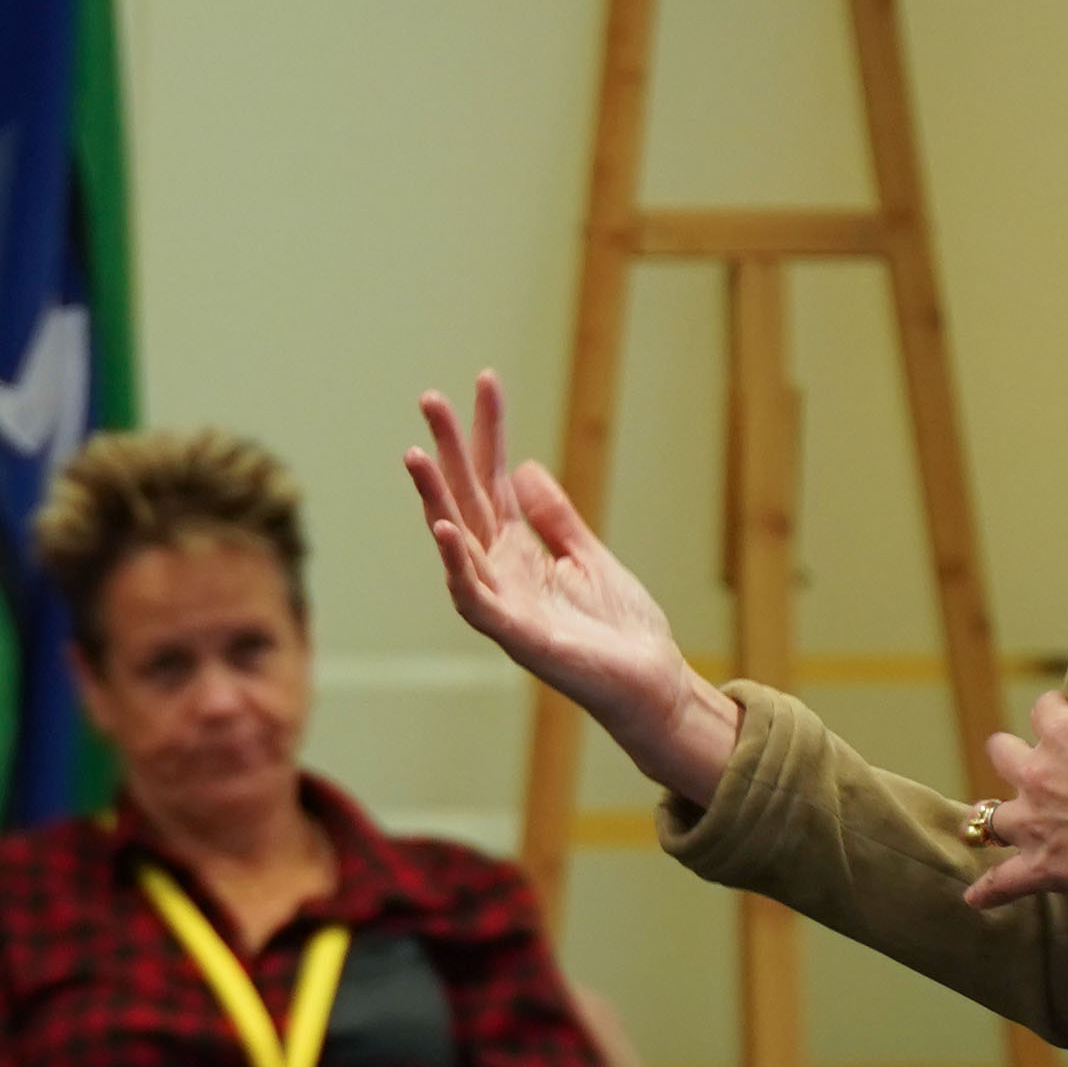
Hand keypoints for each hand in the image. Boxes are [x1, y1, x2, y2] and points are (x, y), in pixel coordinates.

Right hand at [405, 372, 743, 804]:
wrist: (650, 685)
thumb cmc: (620, 631)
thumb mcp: (588, 556)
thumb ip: (555, 516)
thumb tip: (527, 467)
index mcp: (518, 551)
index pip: (494, 479)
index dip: (489, 431)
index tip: (486, 381)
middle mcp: (500, 571)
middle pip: (467, 498)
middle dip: (448, 449)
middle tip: (430, 398)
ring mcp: (503, 602)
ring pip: (457, 541)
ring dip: (434, 499)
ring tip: (417, 454)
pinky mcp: (516, 634)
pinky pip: (474, 597)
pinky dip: (456, 564)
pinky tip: (444, 529)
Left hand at [962, 610, 1067, 921]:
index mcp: (1064, 733)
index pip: (1043, 712)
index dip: (1060, 714)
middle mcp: (1039, 776)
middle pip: (1004, 756)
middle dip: (1018, 756)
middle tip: (1040, 767)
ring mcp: (1038, 825)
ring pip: (993, 816)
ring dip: (1001, 814)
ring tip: (1007, 819)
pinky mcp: (1046, 869)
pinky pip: (1003, 882)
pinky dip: (989, 890)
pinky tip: (976, 897)